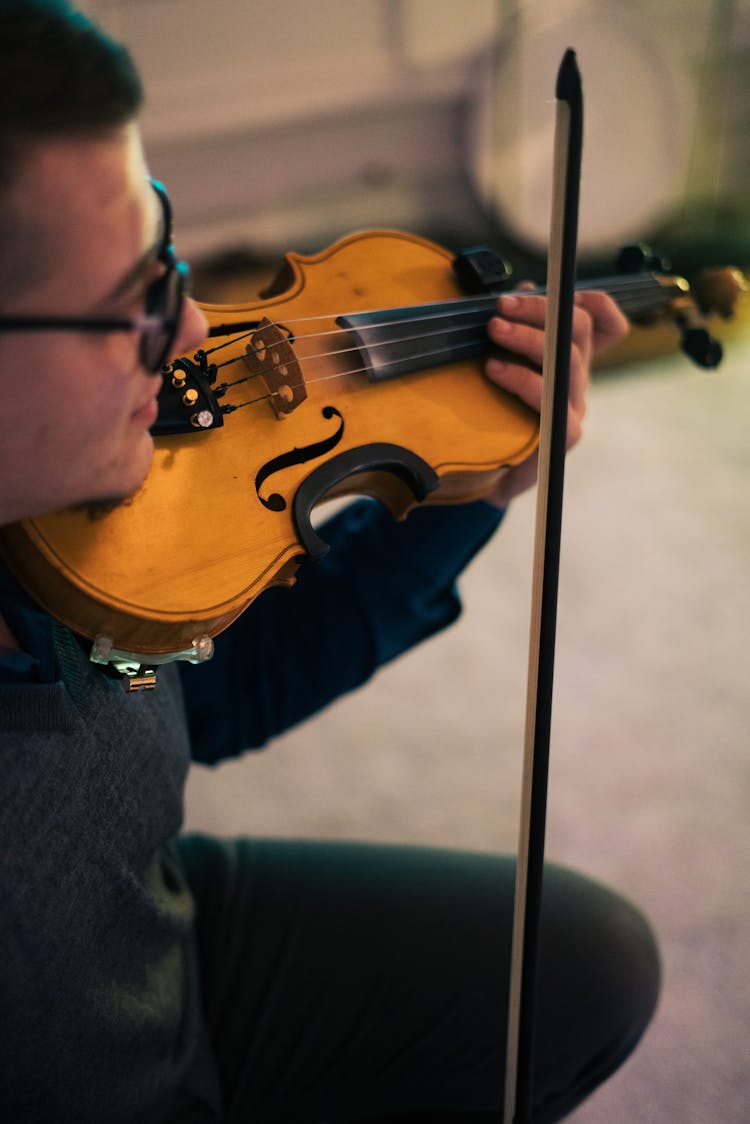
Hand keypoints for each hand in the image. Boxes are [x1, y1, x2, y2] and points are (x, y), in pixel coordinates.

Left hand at [483, 289, 628, 505]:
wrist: (486, 474)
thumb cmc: (494, 416)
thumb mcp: (503, 362)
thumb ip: (516, 329)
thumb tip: (519, 290)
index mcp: (572, 360)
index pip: (606, 324)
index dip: (594, 301)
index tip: (557, 289)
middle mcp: (578, 380)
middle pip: (580, 328)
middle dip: (539, 308)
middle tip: (501, 306)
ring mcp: (574, 408)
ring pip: (567, 359)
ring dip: (527, 338)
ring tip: (493, 331)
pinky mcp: (563, 436)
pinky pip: (552, 400)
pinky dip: (521, 379)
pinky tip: (494, 370)